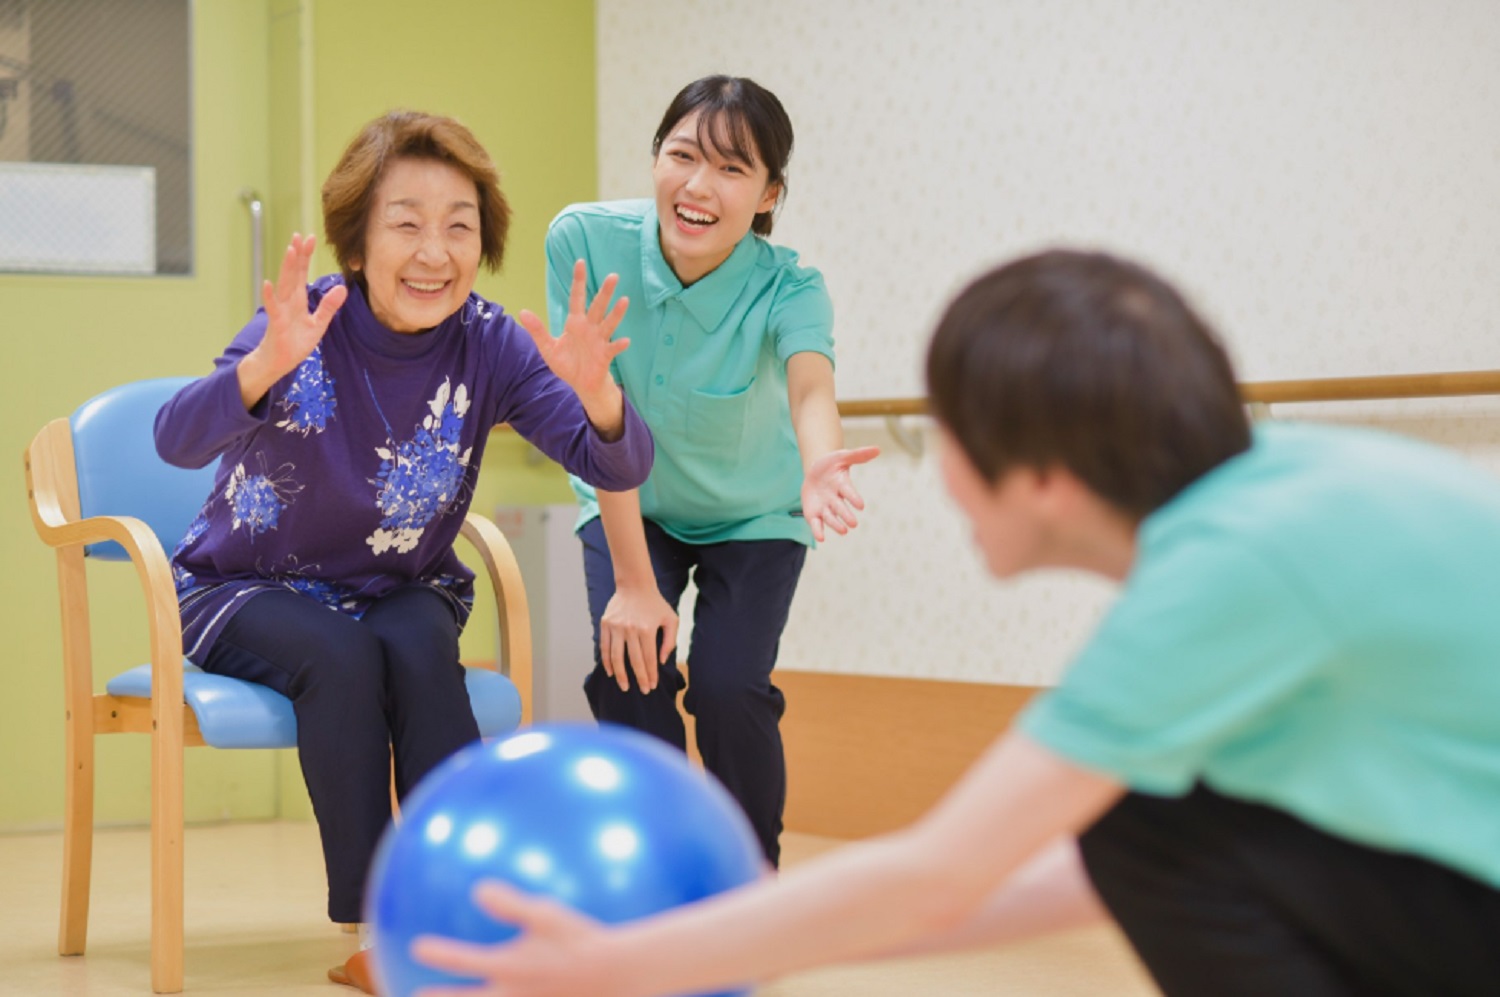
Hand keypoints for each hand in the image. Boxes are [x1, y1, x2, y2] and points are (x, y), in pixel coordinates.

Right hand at [251, 233, 347, 381]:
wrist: (279, 362)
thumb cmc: (296, 342)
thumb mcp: (318, 324)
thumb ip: (329, 307)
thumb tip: (343, 289)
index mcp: (298, 300)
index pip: (302, 273)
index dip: (305, 256)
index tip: (309, 238)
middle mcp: (288, 301)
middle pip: (293, 274)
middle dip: (296, 255)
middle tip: (298, 235)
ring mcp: (281, 311)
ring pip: (284, 285)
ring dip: (286, 268)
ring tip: (289, 250)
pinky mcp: (277, 324)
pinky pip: (273, 308)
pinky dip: (270, 297)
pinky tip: (268, 284)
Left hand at [412, 882, 619, 996]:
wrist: (617, 974)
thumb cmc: (582, 940)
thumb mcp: (548, 915)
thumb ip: (511, 904)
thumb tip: (478, 889)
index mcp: (508, 967)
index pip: (462, 961)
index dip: (438, 955)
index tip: (418, 948)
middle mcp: (511, 994)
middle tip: (415, 996)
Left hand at [517, 260, 629, 403]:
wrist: (581, 384)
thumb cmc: (567, 363)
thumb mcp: (548, 348)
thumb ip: (537, 330)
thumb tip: (522, 312)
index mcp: (575, 323)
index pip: (576, 298)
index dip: (578, 281)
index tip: (580, 262)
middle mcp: (589, 328)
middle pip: (597, 307)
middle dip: (605, 292)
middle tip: (613, 276)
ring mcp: (599, 340)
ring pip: (608, 323)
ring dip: (616, 313)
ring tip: (624, 301)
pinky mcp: (605, 355)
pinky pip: (612, 348)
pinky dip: (619, 345)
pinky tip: (625, 341)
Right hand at [600, 583, 677, 693]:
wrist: (635, 586)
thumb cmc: (655, 604)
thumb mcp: (671, 619)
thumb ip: (670, 641)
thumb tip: (661, 661)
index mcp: (647, 629)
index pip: (649, 658)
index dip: (650, 674)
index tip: (651, 686)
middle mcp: (630, 629)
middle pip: (633, 660)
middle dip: (638, 678)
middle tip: (641, 690)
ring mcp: (616, 627)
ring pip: (616, 656)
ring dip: (620, 674)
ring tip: (624, 686)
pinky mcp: (606, 624)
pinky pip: (604, 647)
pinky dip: (606, 661)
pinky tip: (611, 672)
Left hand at [801, 446, 880, 541]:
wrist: (814, 471)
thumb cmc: (831, 464)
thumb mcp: (842, 456)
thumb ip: (859, 454)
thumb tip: (878, 449)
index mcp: (842, 486)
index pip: (849, 492)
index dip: (854, 498)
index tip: (860, 505)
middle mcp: (835, 499)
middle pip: (840, 508)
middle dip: (846, 515)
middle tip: (853, 523)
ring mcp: (824, 507)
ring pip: (830, 518)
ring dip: (836, 524)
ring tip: (843, 531)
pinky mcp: (813, 514)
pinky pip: (816, 524)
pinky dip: (818, 531)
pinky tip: (820, 538)